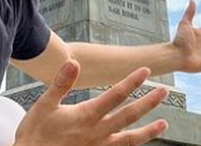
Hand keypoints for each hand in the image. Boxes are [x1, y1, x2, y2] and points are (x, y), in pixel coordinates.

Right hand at [14, 60, 168, 145]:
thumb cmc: (35, 132)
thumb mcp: (44, 104)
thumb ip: (61, 83)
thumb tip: (74, 62)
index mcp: (86, 115)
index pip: (115, 95)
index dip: (131, 81)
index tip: (145, 70)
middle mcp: (97, 132)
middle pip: (129, 115)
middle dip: (148, 102)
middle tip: (165, 91)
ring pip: (130, 139)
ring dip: (148, 131)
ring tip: (164, 124)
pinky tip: (139, 143)